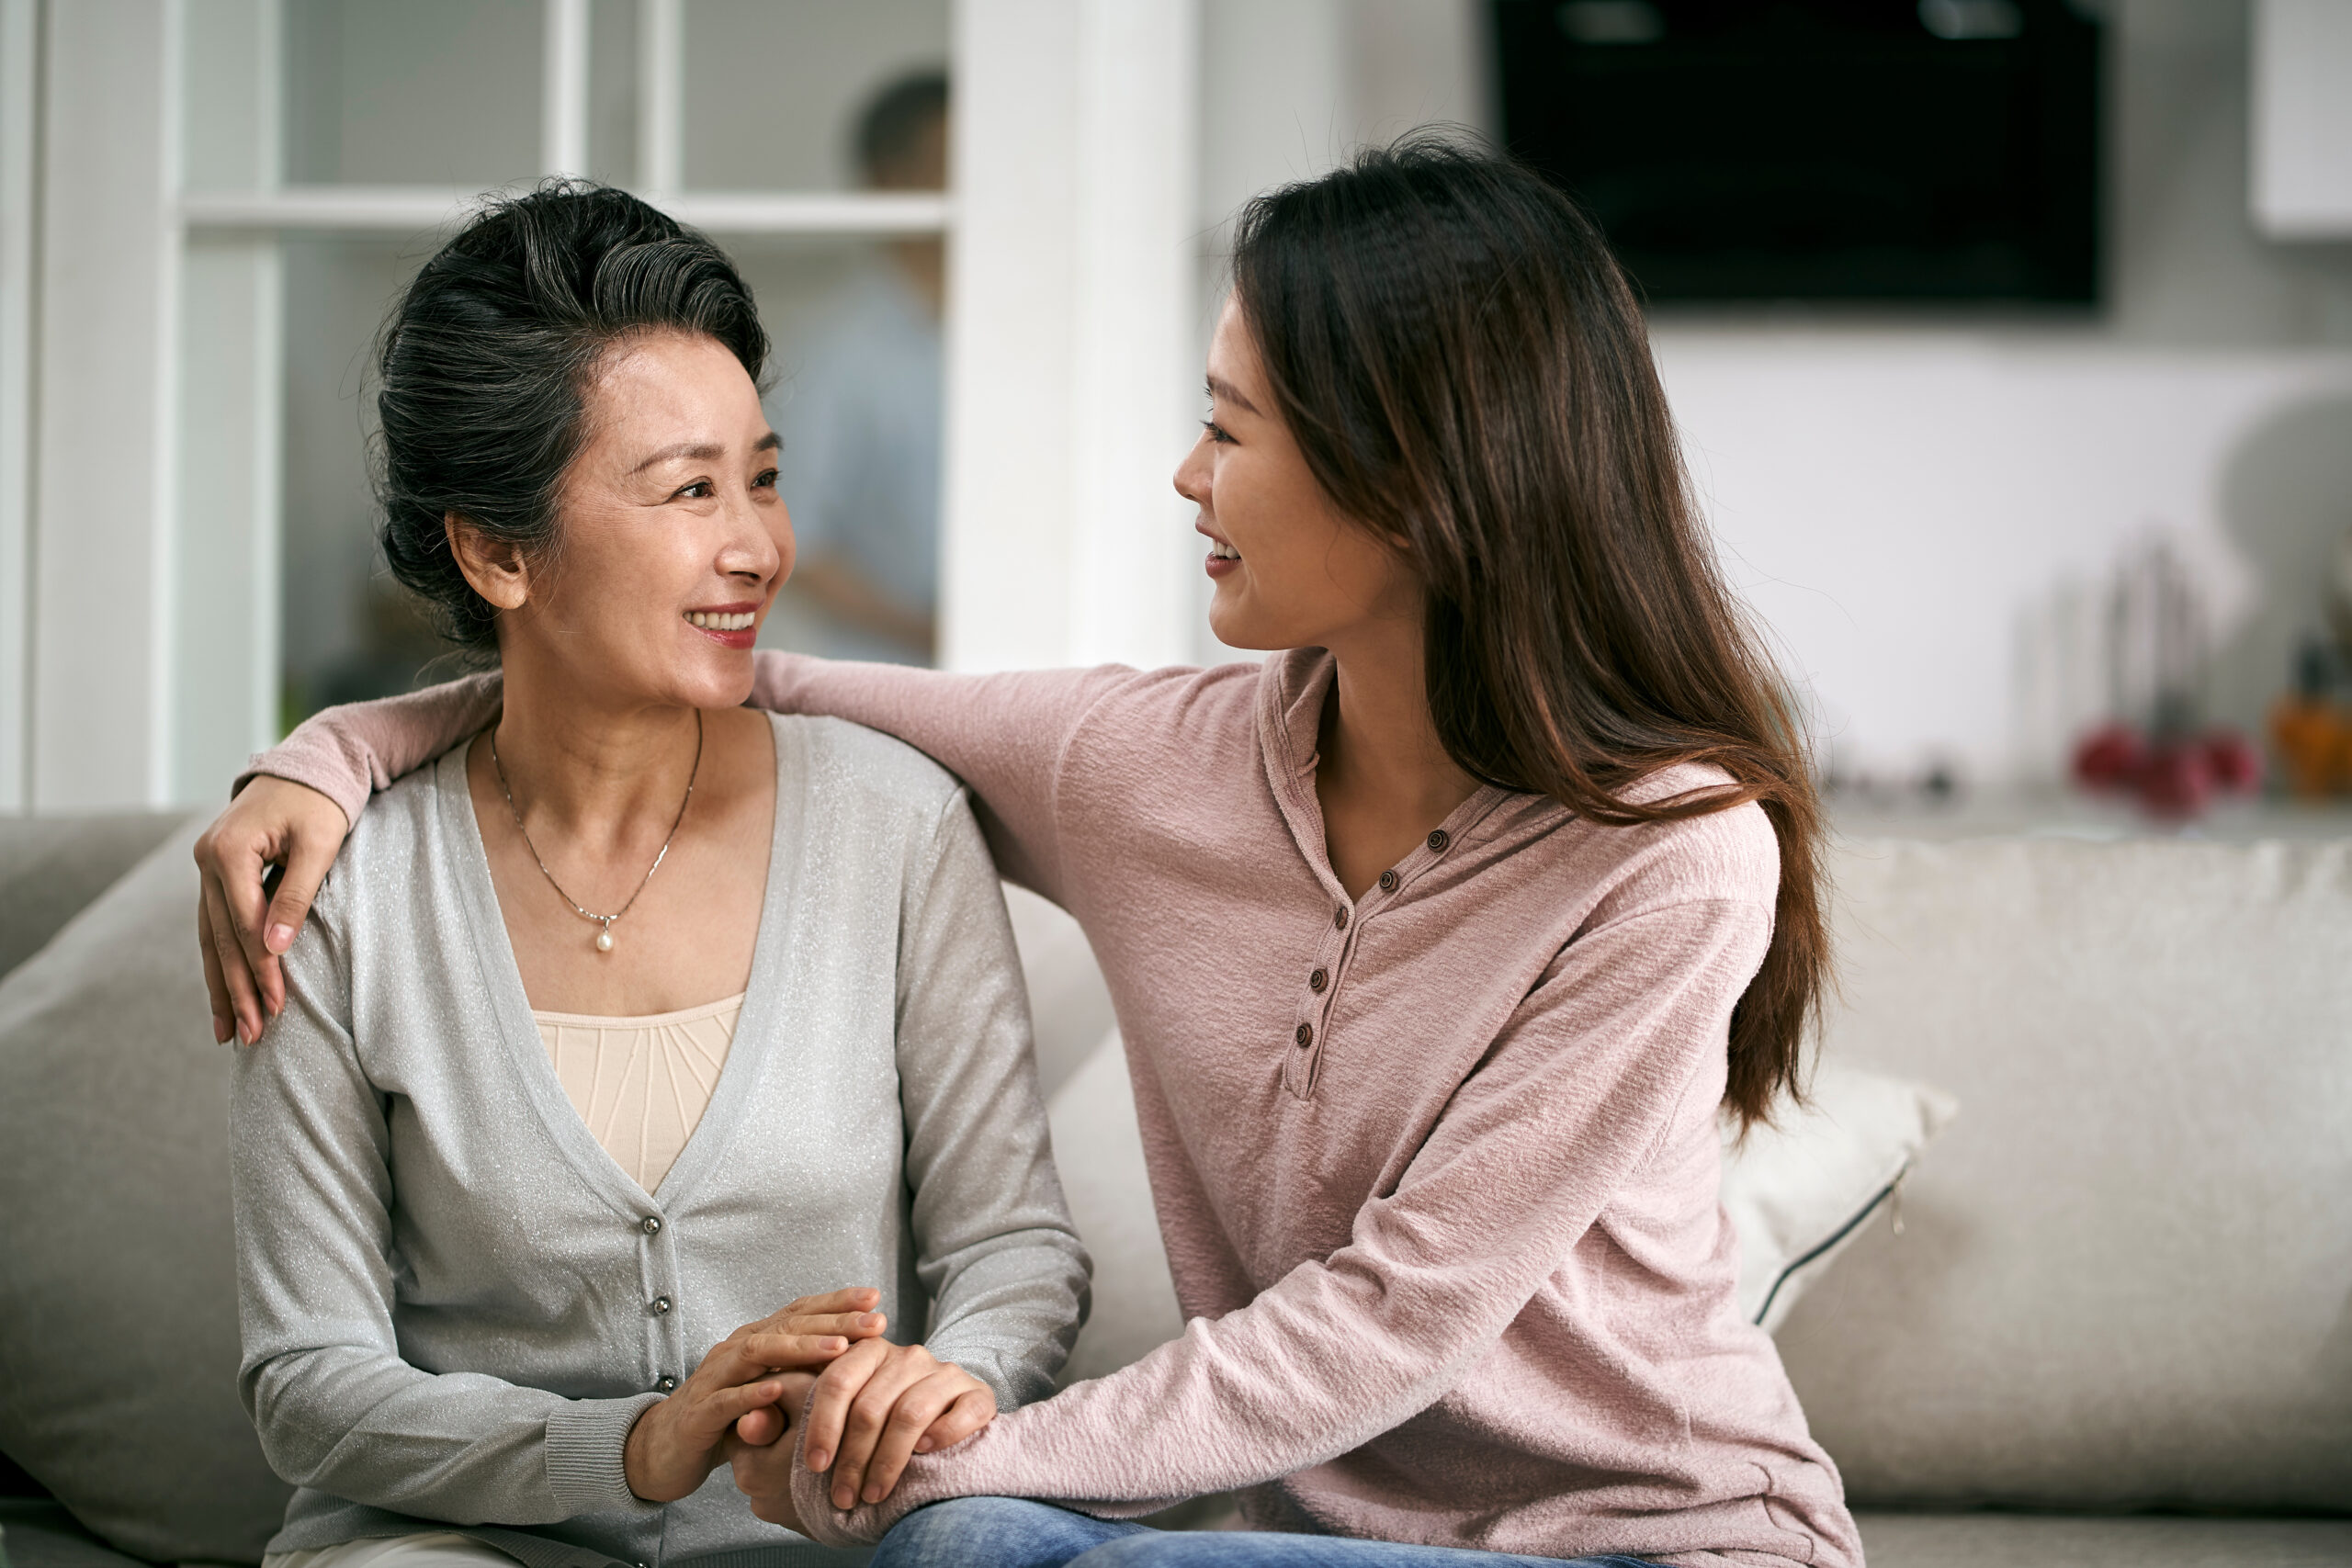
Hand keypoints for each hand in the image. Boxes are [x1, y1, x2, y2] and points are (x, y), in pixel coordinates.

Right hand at [193, 776, 349, 1044]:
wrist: (310, 766)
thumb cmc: (322, 802)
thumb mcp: (319, 845)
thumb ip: (298, 896)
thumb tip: (274, 950)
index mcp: (229, 851)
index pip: (245, 924)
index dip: (261, 969)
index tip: (277, 1008)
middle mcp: (207, 860)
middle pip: (221, 937)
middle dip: (237, 989)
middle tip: (250, 1037)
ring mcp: (206, 867)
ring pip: (211, 937)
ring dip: (221, 985)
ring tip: (230, 1032)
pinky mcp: (216, 874)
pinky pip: (214, 925)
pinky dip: (220, 961)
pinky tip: (224, 994)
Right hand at [623, 1289, 889, 1503]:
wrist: (664, 1449)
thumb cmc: (727, 1416)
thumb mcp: (769, 1390)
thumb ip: (802, 1373)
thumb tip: (859, 1360)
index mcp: (755, 1340)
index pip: (799, 1312)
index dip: (836, 1302)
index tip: (876, 1298)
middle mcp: (736, 1349)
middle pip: (787, 1325)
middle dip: (833, 1321)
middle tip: (874, 1321)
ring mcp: (715, 1378)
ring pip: (758, 1352)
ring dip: (800, 1348)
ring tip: (838, 1347)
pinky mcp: (699, 1414)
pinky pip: (726, 1399)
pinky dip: (752, 1393)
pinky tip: (779, 1389)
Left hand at [800, 1339, 995, 1510]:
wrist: (937, 1432)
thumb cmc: (870, 1429)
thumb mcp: (824, 1420)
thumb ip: (782, 1419)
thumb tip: (748, 1421)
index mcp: (866, 1350)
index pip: (837, 1380)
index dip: (822, 1426)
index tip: (813, 1467)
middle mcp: (907, 1355)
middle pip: (871, 1405)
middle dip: (852, 1459)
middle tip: (841, 1496)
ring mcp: (945, 1373)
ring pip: (911, 1414)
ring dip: (887, 1462)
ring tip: (872, 1495)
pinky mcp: (977, 1395)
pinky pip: (962, 1412)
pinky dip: (942, 1436)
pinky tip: (923, 1456)